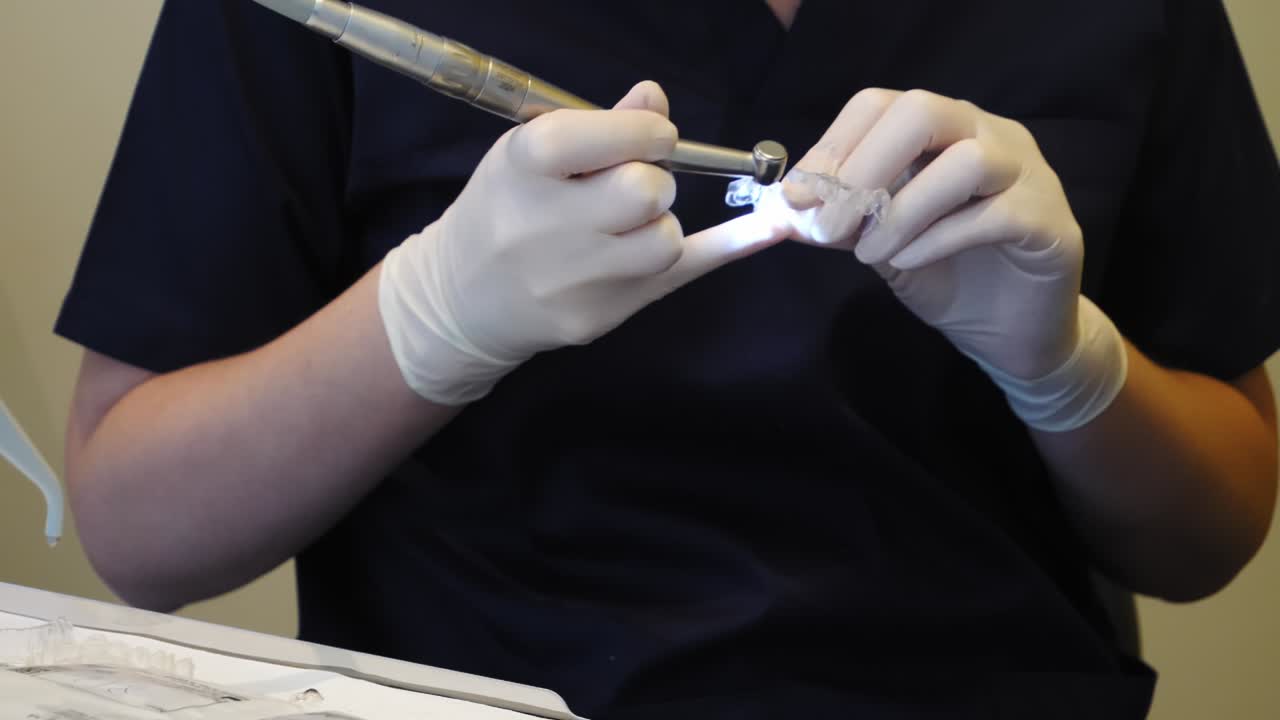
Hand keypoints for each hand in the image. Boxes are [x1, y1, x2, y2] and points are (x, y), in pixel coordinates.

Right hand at [380, 82, 783, 404]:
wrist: (463, 298)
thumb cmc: (505, 210)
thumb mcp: (529, 154)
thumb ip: (596, 126)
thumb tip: (655, 98)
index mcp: (525, 168)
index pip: (611, 137)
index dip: (646, 133)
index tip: (651, 137)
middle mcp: (546, 227)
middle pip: (646, 192)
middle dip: (654, 181)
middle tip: (633, 186)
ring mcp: (572, 282)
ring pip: (665, 240)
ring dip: (659, 225)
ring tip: (623, 228)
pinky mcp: (596, 319)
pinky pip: (679, 276)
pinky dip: (729, 248)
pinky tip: (772, 228)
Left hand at [772, 88, 1125, 429]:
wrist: (1012, 334)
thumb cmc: (947, 278)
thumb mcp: (879, 245)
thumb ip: (841, 221)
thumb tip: (785, 210)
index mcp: (942, 129)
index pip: (880, 105)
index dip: (832, 147)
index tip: (796, 198)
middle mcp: (988, 135)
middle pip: (923, 111)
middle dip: (863, 167)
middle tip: (830, 224)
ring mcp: (1027, 173)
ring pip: (966, 161)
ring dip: (901, 210)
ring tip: (869, 253)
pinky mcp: (1050, 222)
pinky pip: (994, 215)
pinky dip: (937, 239)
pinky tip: (907, 264)